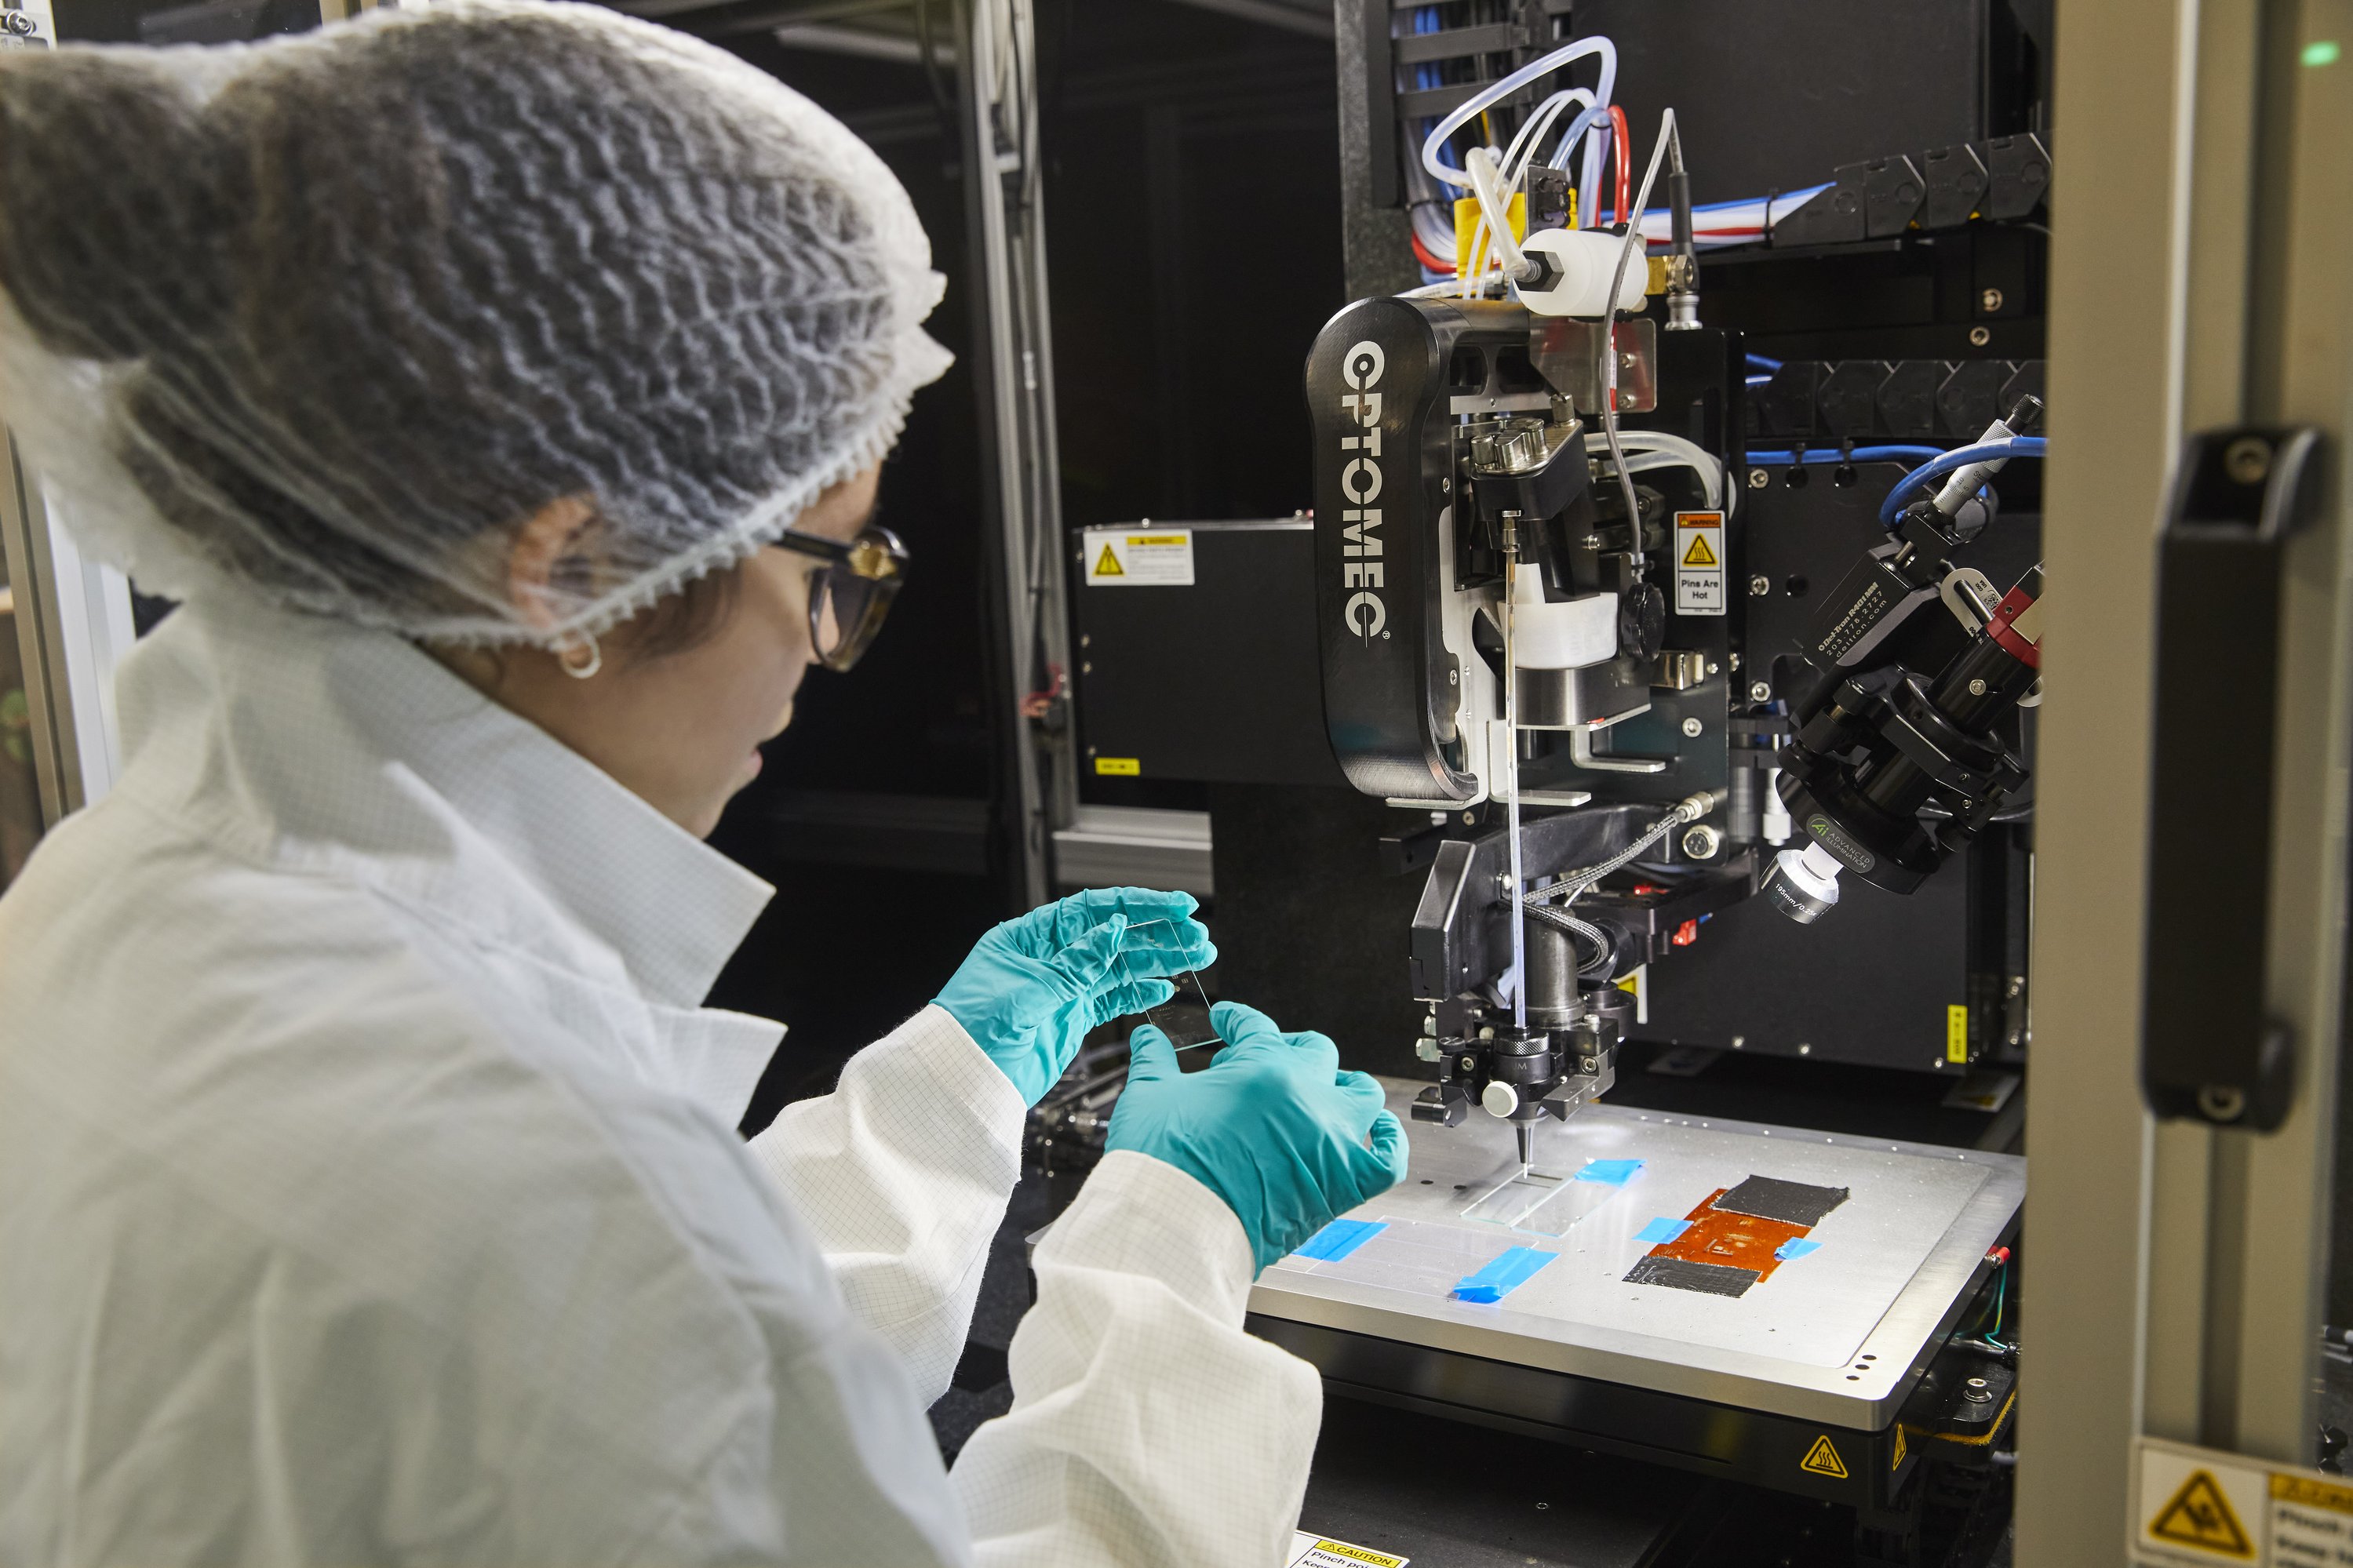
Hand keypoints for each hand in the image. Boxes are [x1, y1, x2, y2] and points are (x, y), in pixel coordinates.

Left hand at [936, 887, 1214, 1105]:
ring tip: (1197, 957)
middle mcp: (1049, 957)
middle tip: (1198, 937)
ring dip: (1159, 961)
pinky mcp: (1070, 1017)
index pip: (1094, 910)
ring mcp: (1062, 987)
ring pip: (1120, 967)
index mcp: (1030, 937)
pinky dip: (1140, 991)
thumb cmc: (972, 1030)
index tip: (1178, 905)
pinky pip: (1112, 998)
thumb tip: (1114, 929)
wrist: (959, 1081)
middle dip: (1159, 934)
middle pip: (1114, 935)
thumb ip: (1075, 964)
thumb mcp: (1027, 992)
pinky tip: (1165, 986)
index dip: (1139, 905)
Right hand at [1106, 1000, 1407, 1273]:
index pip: (1255, 1026)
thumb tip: (1149, 1038)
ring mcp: (1331, 1139)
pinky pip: (1388, 1157)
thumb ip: (1153, 1060)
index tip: (1228, 1023)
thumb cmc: (1163, 1166)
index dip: (1238, 1021)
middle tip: (1265, 1060)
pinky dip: (1388, 1142)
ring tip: (1326, 1090)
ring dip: (1345, 1087)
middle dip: (1289, 1048)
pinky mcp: (1344, 1184)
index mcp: (1262, 1068)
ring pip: (1362, 1095)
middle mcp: (1306, 1096)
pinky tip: (1377, 1133)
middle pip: (1314, 1052)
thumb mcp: (1148, 1096)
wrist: (1175, 1228)